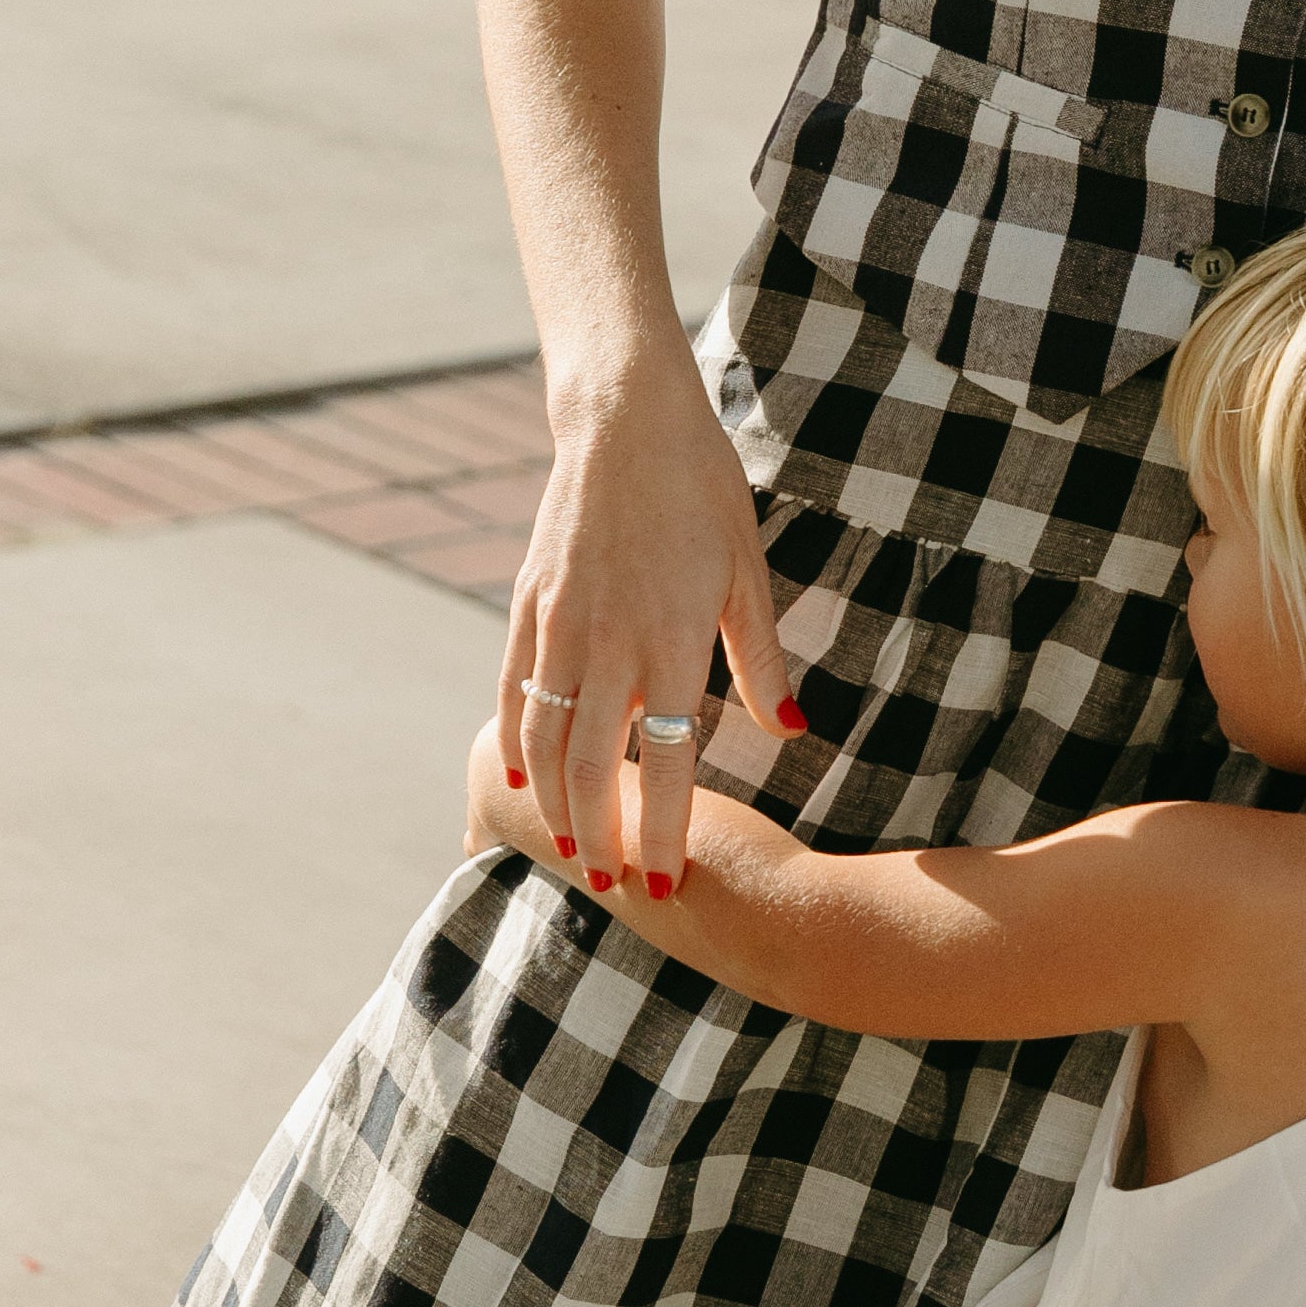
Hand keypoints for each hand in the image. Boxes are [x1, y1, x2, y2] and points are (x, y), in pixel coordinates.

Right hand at [497, 348, 802, 901]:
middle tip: (613, 886)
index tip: (669, 880)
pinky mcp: (528, 604)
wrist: (627, 420)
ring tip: (571, 848)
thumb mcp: (749, 576)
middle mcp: (607, 644)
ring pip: (544, 738)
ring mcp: (559, 625)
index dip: (667, 829)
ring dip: (555, 802)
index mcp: (671, 643)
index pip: (669, 762)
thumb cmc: (704, 494)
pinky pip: (513, 688)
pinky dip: (514, 738)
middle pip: (594, 767)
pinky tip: (519, 776)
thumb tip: (792, 731)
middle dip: (602, 835)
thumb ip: (761, 661)